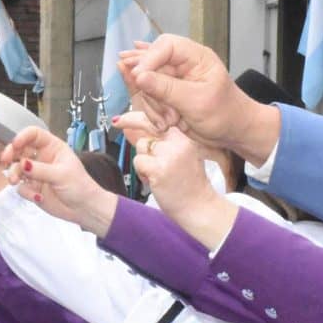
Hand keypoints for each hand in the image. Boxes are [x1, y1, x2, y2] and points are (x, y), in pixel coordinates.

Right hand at [0, 126, 116, 234]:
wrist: (84, 209)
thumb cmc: (80, 186)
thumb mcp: (61, 174)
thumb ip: (40, 169)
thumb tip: (22, 164)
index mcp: (52, 147)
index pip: (34, 134)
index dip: (22, 137)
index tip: (15, 144)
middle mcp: (42, 158)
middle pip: (20, 149)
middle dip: (10, 154)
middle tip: (4, 160)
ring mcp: (36, 173)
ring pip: (16, 168)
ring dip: (13, 174)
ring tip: (14, 181)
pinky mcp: (33, 188)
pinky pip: (21, 187)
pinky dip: (25, 192)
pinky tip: (38, 197)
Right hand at [119, 34, 281, 163]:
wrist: (232, 132)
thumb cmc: (225, 114)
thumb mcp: (196, 102)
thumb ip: (166, 89)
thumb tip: (139, 76)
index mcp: (196, 56)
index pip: (165, 45)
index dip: (148, 58)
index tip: (138, 78)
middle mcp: (182, 64)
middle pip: (149, 67)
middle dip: (152, 93)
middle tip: (166, 114)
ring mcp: (172, 80)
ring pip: (145, 86)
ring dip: (153, 107)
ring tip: (170, 122)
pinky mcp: (166, 95)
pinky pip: (147, 99)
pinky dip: (152, 113)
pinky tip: (163, 124)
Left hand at [133, 127, 236, 249]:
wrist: (199, 207)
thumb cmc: (190, 186)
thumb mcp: (183, 156)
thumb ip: (166, 142)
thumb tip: (140, 129)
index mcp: (186, 137)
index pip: (160, 118)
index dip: (140, 115)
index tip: (123, 116)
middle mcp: (179, 142)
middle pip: (147, 129)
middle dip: (136, 133)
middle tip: (126, 133)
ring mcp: (169, 154)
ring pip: (141, 146)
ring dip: (144, 162)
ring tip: (158, 174)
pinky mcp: (159, 168)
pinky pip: (139, 162)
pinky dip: (142, 173)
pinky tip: (155, 181)